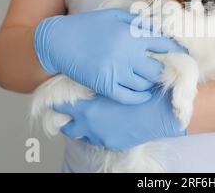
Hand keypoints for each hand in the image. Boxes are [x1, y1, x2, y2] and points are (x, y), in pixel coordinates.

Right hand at [34, 8, 185, 103]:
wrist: (58, 41)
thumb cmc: (88, 26)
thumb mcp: (114, 15)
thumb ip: (138, 21)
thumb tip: (159, 26)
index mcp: (131, 34)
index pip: (164, 44)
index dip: (176, 49)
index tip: (183, 53)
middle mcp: (127, 53)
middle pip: (157, 68)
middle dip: (163, 69)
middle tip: (165, 69)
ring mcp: (116, 71)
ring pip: (145, 84)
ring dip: (150, 82)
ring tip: (151, 79)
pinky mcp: (105, 85)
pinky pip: (129, 97)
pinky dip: (140, 97)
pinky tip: (143, 93)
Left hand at [54, 90, 185, 150]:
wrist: (158, 113)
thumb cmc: (139, 93)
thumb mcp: (117, 80)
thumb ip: (101, 79)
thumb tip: (92, 71)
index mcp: (86, 108)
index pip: (61, 107)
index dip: (57, 102)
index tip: (56, 98)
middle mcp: (88, 125)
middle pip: (67, 126)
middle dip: (66, 120)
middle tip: (68, 112)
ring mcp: (99, 136)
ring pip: (81, 136)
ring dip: (80, 128)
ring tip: (84, 120)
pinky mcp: (111, 143)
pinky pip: (97, 139)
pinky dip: (97, 132)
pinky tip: (104, 124)